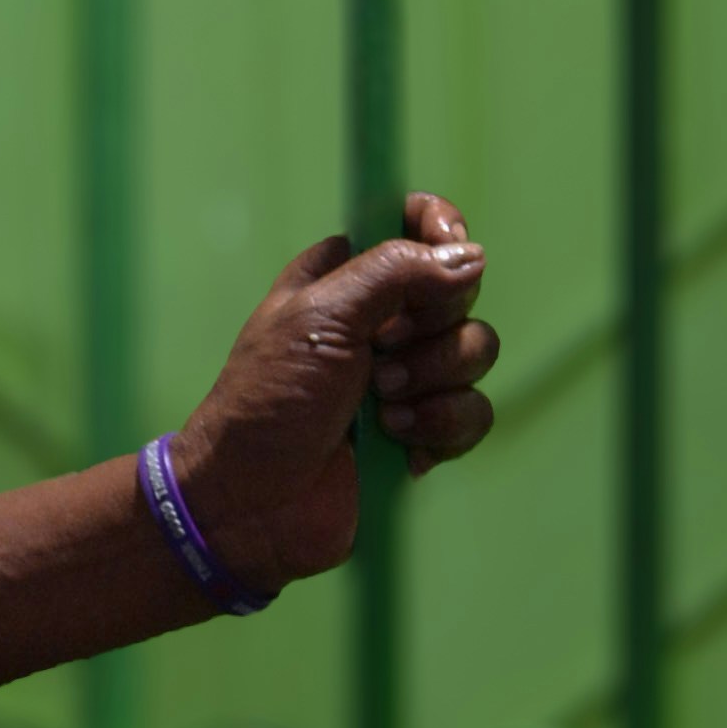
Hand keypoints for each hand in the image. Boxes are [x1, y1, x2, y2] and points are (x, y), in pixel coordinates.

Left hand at [170, 190, 500, 598]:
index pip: (413, 225)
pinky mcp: (424, 430)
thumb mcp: (319, 317)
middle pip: (458, 291)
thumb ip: (394, 272)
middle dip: (430, 326)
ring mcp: (405, 377)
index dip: (439, 229)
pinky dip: (442, 425)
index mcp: (344, 278)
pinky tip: (400, 443)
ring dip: (432, 379)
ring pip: (475, 350)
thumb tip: (470, 253)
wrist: (252, 502)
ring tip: (380, 406)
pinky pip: (474, 411)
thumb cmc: (268, 401)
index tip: (445, 247)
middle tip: (380, 354)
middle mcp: (380, 321)